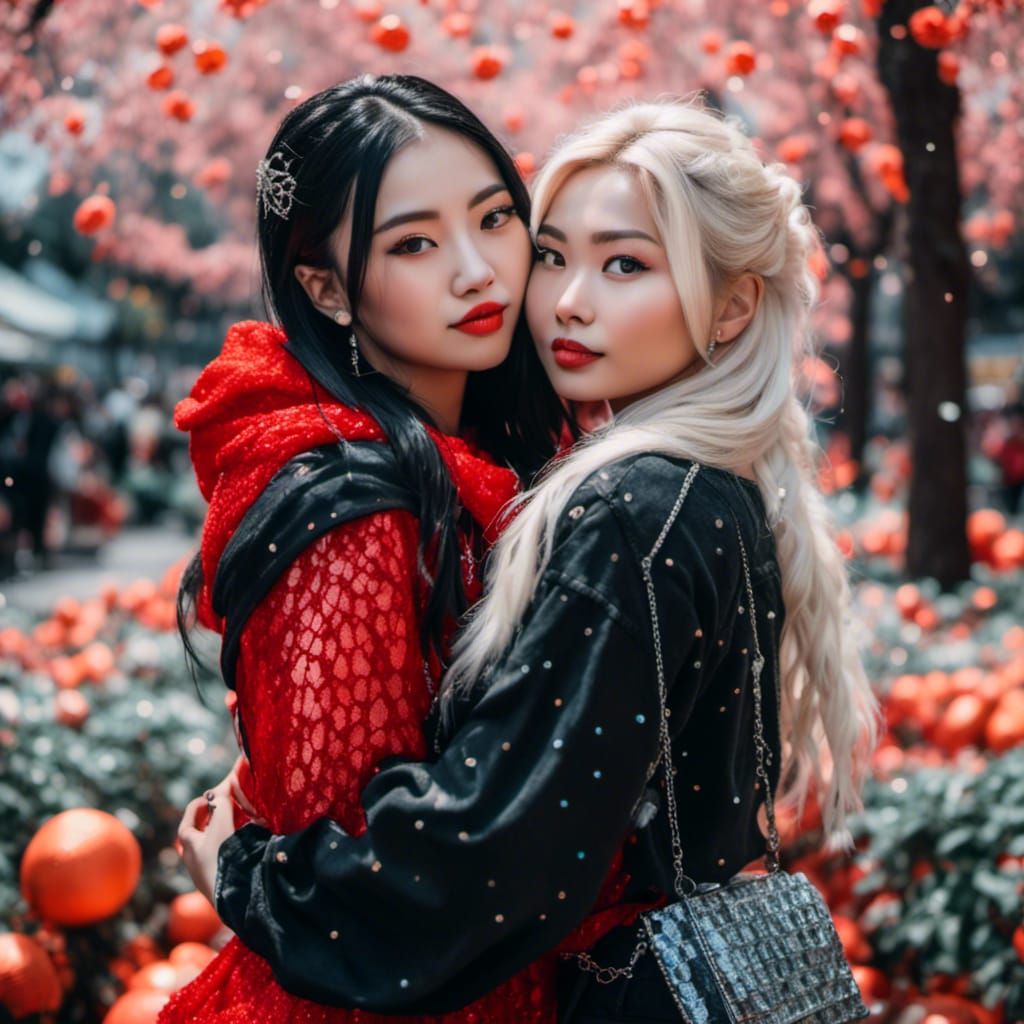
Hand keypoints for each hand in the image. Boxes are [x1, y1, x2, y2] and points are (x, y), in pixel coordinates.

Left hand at [176, 776, 238, 906]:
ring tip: (244, 822)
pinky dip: (235, 845)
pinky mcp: (221, 880)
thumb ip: (222, 803)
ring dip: (227, 830)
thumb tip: (222, 789)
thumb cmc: (221, 857)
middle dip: (214, 817)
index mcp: (189, 844)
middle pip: (200, 833)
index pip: (189, 819)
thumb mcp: (222, 824)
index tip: (213, 796)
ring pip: (214, 845)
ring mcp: (206, 871)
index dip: (200, 804)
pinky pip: (225, 856)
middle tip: (227, 807)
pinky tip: (251, 842)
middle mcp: (194, 859)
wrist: (232, 896)